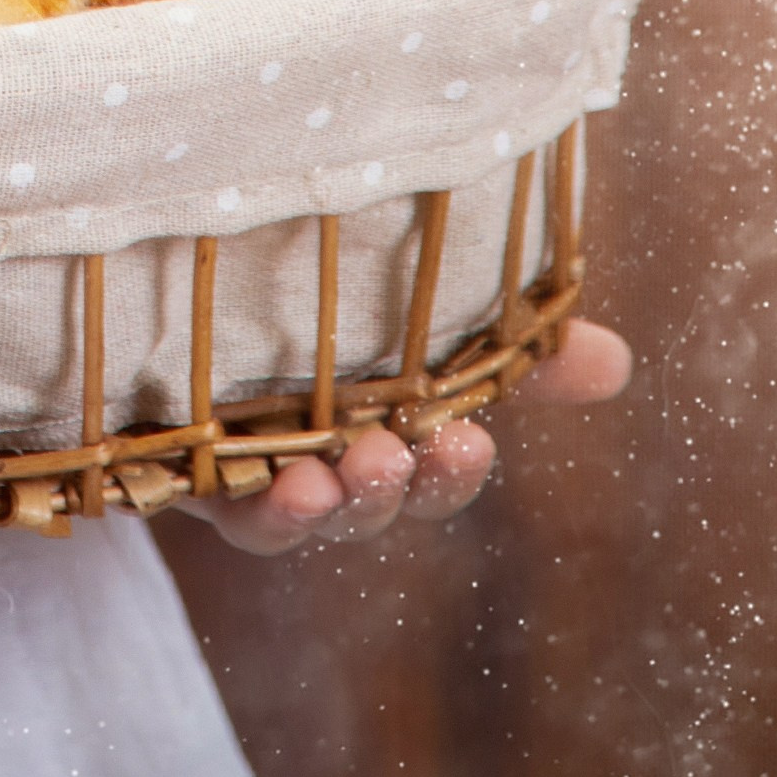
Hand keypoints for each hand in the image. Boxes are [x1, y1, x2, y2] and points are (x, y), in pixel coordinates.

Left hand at [181, 318, 630, 553]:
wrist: (166, 259)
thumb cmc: (315, 297)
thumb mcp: (415, 311)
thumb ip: (507, 344)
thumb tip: (614, 361)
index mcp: (376, 429)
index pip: (426, 473)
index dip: (447, 470)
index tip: (467, 437)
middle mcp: (308, 459)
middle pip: (359, 506)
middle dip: (388, 492)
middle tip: (399, 454)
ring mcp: (231, 462)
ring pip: (279, 517)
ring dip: (313, 506)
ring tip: (331, 472)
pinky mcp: (161, 451)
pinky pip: (198, 494)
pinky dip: (237, 497)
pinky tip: (264, 477)